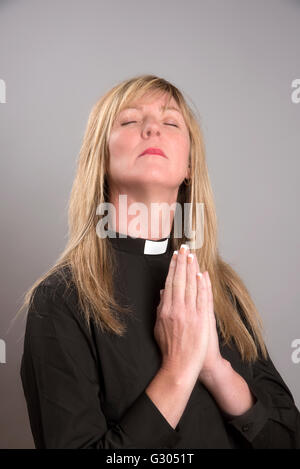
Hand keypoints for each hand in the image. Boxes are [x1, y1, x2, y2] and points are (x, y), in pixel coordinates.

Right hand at [159, 253, 224, 383]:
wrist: (180, 366)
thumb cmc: (169, 348)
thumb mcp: (159, 327)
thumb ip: (161, 308)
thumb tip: (163, 292)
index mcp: (165, 310)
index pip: (170, 283)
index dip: (173, 268)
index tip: (175, 256)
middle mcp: (177, 309)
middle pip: (180, 281)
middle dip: (182, 263)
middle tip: (184, 248)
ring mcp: (190, 314)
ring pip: (191, 286)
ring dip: (192, 269)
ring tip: (192, 256)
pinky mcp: (201, 320)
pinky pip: (202, 298)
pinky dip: (202, 285)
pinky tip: (202, 274)